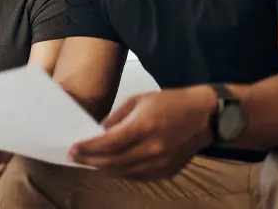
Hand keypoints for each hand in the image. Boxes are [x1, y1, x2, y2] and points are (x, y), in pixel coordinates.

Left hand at [69, 86, 216, 179]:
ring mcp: (161, 162)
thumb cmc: (170, 102)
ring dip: (104, 168)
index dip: (88, 148)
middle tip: (75, 157)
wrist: (204, 116)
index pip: (108, 143)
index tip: (73, 149)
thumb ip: (116, 118)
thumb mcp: (138, 100)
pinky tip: (111, 166)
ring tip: (90, 161)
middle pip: (113, 161)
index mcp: (143, 126)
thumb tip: (100, 132)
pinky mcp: (167, 171)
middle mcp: (152, 148)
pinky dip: (122, 172)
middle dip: (90, 160)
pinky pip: (138, 176)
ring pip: (124, 172)